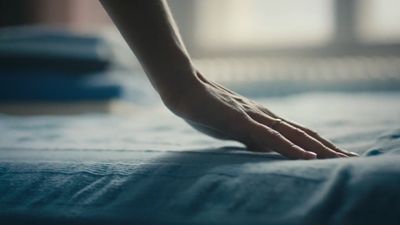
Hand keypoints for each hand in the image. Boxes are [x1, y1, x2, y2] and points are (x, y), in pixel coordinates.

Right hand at [165, 71, 357, 159]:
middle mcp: (265, 118)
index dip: (318, 144)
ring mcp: (255, 118)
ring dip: (318, 148)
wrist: (186, 91)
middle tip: (351, 158)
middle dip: (327, 147)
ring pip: (294, 135)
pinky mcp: (242, 121)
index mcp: (263, 120)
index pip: (297, 133)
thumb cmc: (206, 110)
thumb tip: (263, 150)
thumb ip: (249, 138)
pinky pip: (270, 137)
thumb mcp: (232, 129)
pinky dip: (290, 148)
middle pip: (303, 133)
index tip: (336, 156)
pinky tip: (307, 156)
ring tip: (340, 159)